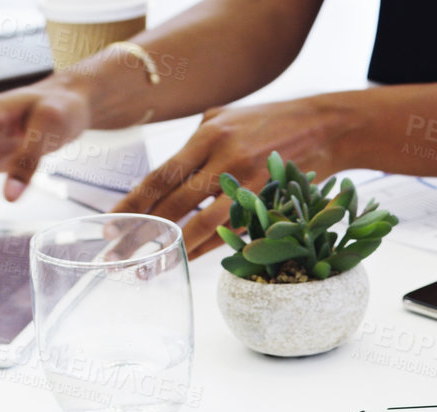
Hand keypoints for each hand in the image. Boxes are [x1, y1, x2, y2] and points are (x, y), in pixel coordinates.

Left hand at [112, 97, 351, 257]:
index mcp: (208, 134)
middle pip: (173, 203)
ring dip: (172, 248)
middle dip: (140, 232)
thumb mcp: (226, 118)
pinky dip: (210, 248)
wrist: (327, 126)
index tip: (109, 223)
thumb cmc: (272, 123)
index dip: (132, 203)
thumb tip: (168, 175)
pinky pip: (233, 230)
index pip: (160, 175)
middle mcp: (224, 156)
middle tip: (115, 256)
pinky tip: (187, 260)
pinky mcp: (270, 200)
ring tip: (148, 267)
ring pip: (202, 223)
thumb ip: (196, 144)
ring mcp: (248, 180)